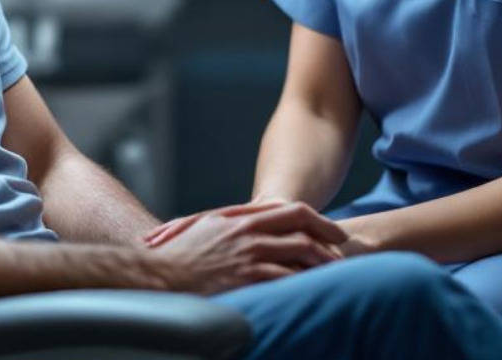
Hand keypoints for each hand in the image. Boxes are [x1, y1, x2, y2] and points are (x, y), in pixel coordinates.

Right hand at [145, 200, 348, 294]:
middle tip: (344, 249)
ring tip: (336, 272)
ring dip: (322, 260)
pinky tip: (313, 290)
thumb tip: (250, 233)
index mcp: (240, 218)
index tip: (333, 231)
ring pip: (299, 249)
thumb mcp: (207, 231)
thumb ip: (232, 229)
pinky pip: (285, 277)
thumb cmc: (179, 257)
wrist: (157, 274)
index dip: (317, 219)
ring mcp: (248, 252)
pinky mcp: (245, 276)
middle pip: (301, 224)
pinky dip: (303, 282)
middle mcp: (247, 230)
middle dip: (327, 235)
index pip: (290, 210)